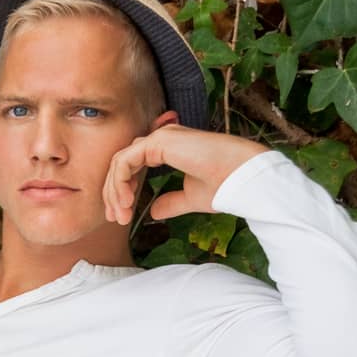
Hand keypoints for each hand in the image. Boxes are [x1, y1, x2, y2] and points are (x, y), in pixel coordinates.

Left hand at [103, 126, 270, 225]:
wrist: (242, 179)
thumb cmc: (225, 185)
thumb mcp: (191, 198)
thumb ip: (171, 202)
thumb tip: (154, 212)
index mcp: (169, 149)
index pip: (132, 166)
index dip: (122, 191)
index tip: (122, 216)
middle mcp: (162, 139)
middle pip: (122, 164)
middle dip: (114, 194)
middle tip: (116, 219)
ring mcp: (160, 137)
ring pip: (120, 162)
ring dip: (115, 191)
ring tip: (121, 216)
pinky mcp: (159, 141)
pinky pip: (125, 161)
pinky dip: (120, 182)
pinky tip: (126, 202)